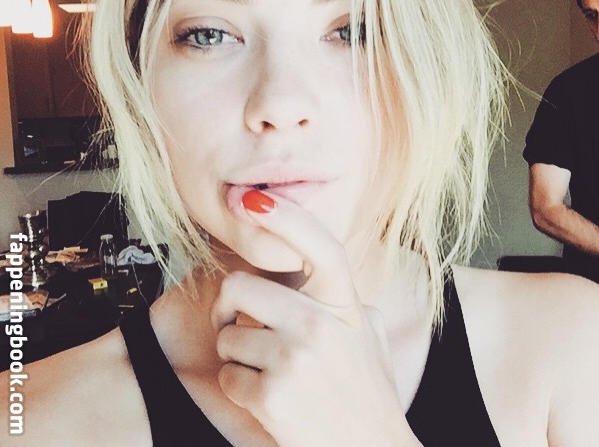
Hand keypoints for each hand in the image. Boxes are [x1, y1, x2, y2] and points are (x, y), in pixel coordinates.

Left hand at [211, 190, 419, 446]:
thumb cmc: (368, 393)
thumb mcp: (370, 336)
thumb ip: (345, 300)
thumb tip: (318, 267)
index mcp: (346, 305)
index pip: (320, 245)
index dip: (286, 215)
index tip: (254, 199)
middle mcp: (320, 325)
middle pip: (239, 286)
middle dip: (231, 308)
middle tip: (244, 327)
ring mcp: (296, 360)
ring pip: (228, 335)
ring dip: (237, 355)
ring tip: (267, 372)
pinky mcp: (272, 397)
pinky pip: (227, 376)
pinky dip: (238, 388)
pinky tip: (267, 399)